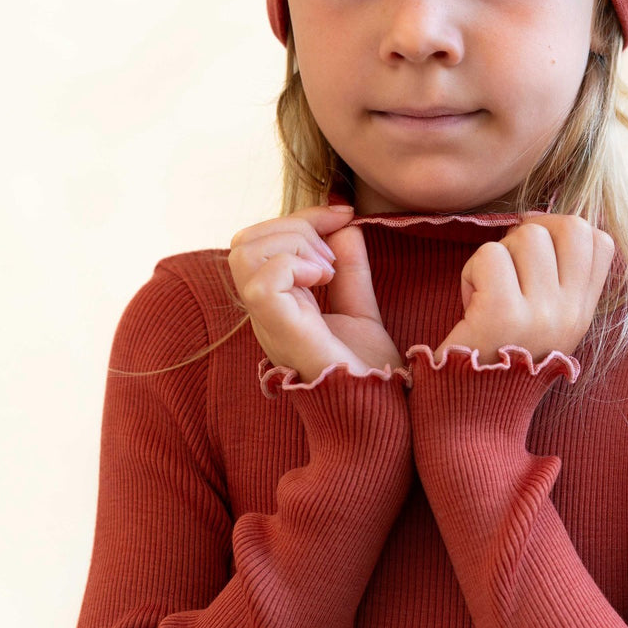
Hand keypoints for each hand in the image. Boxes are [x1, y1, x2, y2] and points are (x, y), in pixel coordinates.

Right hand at [228, 205, 401, 381]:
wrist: (384, 413)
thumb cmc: (369, 371)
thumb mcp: (359, 306)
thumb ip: (349, 267)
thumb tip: (344, 223)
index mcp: (277, 305)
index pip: (260, 239)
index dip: (303, 216)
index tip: (345, 214)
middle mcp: (264, 315)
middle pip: (244, 241)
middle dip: (295, 226)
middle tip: (334, 258)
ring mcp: (269, 325)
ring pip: (244, 253)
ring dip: (294, 244)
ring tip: (328, 270)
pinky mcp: (284, 335)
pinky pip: (262, 283)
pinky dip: (293, 265)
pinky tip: (324, 280)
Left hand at [435, 214, 613, 363]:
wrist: (468, 419)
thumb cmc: (496, 357)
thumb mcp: (543, 321)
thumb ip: (556, 278)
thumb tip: (541, 218)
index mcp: (582, 313)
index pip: (600, 241)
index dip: (562, 232)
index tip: (533, 256)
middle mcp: (571, 314)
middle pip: (570, 226)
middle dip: (531, 234)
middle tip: (508, 270)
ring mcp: (542, 315)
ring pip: (527, 235)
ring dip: (496, 255)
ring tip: (487, 293)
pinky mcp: (504, 314)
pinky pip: (490, 255)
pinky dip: (470, 273)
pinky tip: (470, 306)